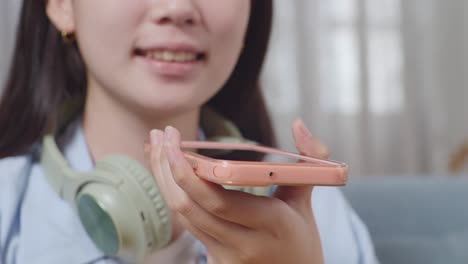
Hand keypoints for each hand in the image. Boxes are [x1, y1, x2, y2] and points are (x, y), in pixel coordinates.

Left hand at [147, 118, 327, 263]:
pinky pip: (186, 224)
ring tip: (156, 147)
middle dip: (166, 167)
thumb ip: (309, 161)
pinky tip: (165, 173)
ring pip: (181, 215)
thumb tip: (298, 124)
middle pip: (188, 206)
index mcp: (270, 223)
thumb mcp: (306, 201)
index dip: (188, 173)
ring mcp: (224, 256)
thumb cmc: (300, 239)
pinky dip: (172, 195)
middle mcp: (242, 243)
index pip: (217, 200)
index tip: (174, 142)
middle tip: (160, 136)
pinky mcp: (213, 261)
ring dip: (163, 179)